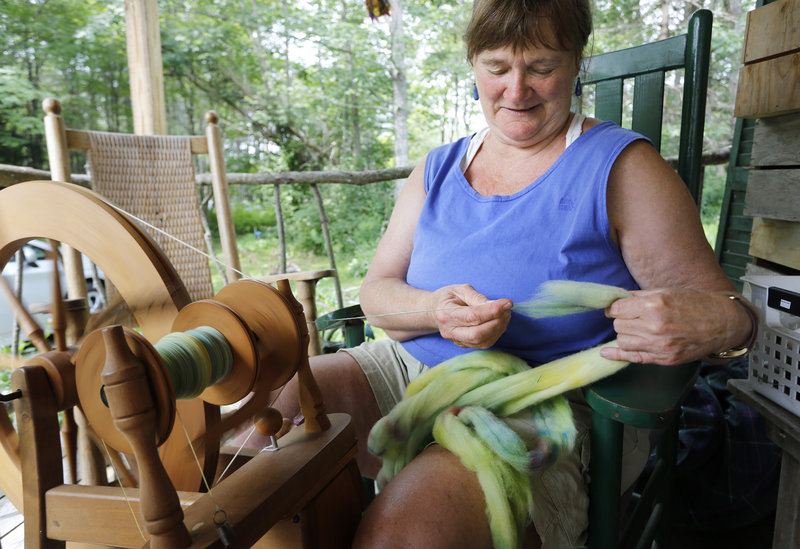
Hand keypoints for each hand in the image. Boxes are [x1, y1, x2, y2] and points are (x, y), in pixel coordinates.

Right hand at [432, 284, 511, 348]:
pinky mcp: (464, 345)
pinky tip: (499, 322)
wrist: (435, 310)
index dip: (492, 311)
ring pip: (483, 341)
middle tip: (507, 309)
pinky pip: (484, 344)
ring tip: (505, 314)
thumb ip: (477, 297)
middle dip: (497, 322)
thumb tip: (495, 305)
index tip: (507, 303)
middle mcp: (450, 331)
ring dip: (499, 328)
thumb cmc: (449, 297)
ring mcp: (457, 340)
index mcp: (446, 314)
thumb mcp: (460, 290)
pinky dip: (496, 333)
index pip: (472, 316)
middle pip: (477, 334)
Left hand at [599, 288, 752, 365]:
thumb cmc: (696, 303)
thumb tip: (616, 300)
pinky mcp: (665, 358)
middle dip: (622, 321)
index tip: (617, 308)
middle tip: (633, 318)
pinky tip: (606, 353)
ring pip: (623, 341)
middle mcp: (655, 326)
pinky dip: (617, 355)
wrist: (723, 322)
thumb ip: (639, 296)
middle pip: (618, 325)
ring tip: (638, 329)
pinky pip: (633, 358)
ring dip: (626, 335)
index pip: (616, 309)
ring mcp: (660, 345)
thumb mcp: (667, 291)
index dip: (615, 308)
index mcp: (654, 305)